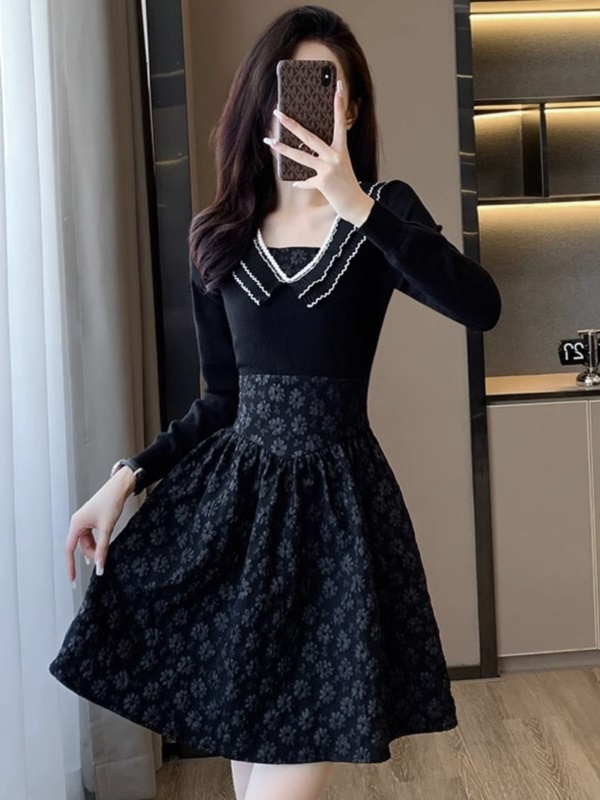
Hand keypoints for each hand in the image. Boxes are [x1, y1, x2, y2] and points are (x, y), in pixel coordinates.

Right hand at [64, 468, 134, 583]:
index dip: (71, 566)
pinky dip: (98, 543)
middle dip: (91, 555)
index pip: (69, 550)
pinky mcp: (92, 520)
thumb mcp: (107, 528)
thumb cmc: (111, 501)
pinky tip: (104, 548)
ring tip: (106, 552)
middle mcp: (78, 523)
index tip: (72, 579)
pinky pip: (92, 537)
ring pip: (87, 542)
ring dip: (96, 549)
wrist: (119, 487)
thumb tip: (99, 566)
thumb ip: (103, 548)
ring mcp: (85, 522)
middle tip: (103, 561)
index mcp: (76, 524)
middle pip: (80, 547)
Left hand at [264, 79, 374, 226]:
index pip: (340, 122)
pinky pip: (306, 180)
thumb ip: (327, 153)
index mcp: (342, 148)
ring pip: (301, 156)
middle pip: (309, 137)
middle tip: (278, 113)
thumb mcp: (341, 163)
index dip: (339, 104)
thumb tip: (305, 145)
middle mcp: (335, 156)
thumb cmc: (346, 181)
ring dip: (283, 149)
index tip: (338, 86)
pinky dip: (301, 182)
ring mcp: (328, 169)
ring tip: (270, 141)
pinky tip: (295, 181)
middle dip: (291, 124)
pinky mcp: (323, 183)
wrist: (355, 204)